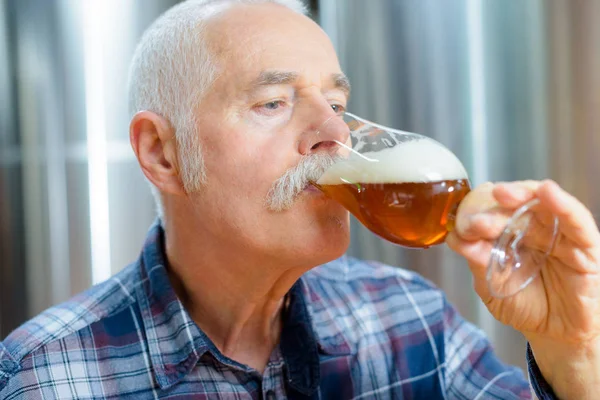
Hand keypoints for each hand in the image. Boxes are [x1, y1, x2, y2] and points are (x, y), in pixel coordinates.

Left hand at [446, 180, 599, 397]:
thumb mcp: (490, 284)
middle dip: (493, 203)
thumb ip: (476, 260)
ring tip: (502, 194)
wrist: (552, 334)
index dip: (476, 208)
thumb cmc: (522, 304)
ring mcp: (559, 234)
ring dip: (522, 195)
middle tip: (475, 217)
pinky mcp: (585, 248)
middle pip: (516, 200)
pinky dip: (564, 204)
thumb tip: (455, 237)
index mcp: (509, 231)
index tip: (461, 222)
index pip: (493, 207)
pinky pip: (578, 221)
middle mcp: (534, 227)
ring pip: (544, 203)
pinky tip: (548, 192)